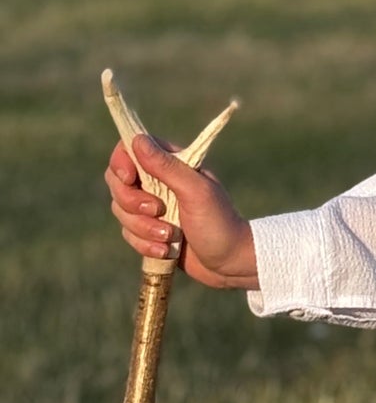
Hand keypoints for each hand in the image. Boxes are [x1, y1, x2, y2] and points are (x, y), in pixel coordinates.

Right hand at [105, 136, 259, 290]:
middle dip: (133, 202)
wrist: (230, 262)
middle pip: (118, 182)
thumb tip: (139, 140)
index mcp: (173, 164)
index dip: (122, 163)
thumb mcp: (196, 191)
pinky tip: (167, 250)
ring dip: (144, 228)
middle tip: (159, 211)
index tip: (129, 179)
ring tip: (171, 236)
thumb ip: (167, 167)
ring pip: (121, 210)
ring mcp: (152, 207)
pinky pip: (128, 234)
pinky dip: (145, 244)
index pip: (131, 149)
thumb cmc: (219, 222)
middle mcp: (159, 182)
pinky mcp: (149, 230)